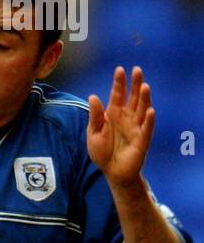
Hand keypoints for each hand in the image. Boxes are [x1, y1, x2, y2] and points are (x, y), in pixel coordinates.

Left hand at [87, 66, 154, 188]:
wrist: (111, 172)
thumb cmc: (102, 152)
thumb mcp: (93, 133)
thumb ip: (95, 116)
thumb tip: (93, 97)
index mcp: (114, 113)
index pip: (118, 94)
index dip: (119, 83)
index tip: (119, 70)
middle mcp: (127, 117)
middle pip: (133, 97)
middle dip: (135, 84)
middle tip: (137, 70)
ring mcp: (136, 127)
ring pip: (142, 109)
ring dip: (144, 98)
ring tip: (144, 86)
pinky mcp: (142, 140)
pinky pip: (146, 128)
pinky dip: (149, 120)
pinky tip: (150, 111)